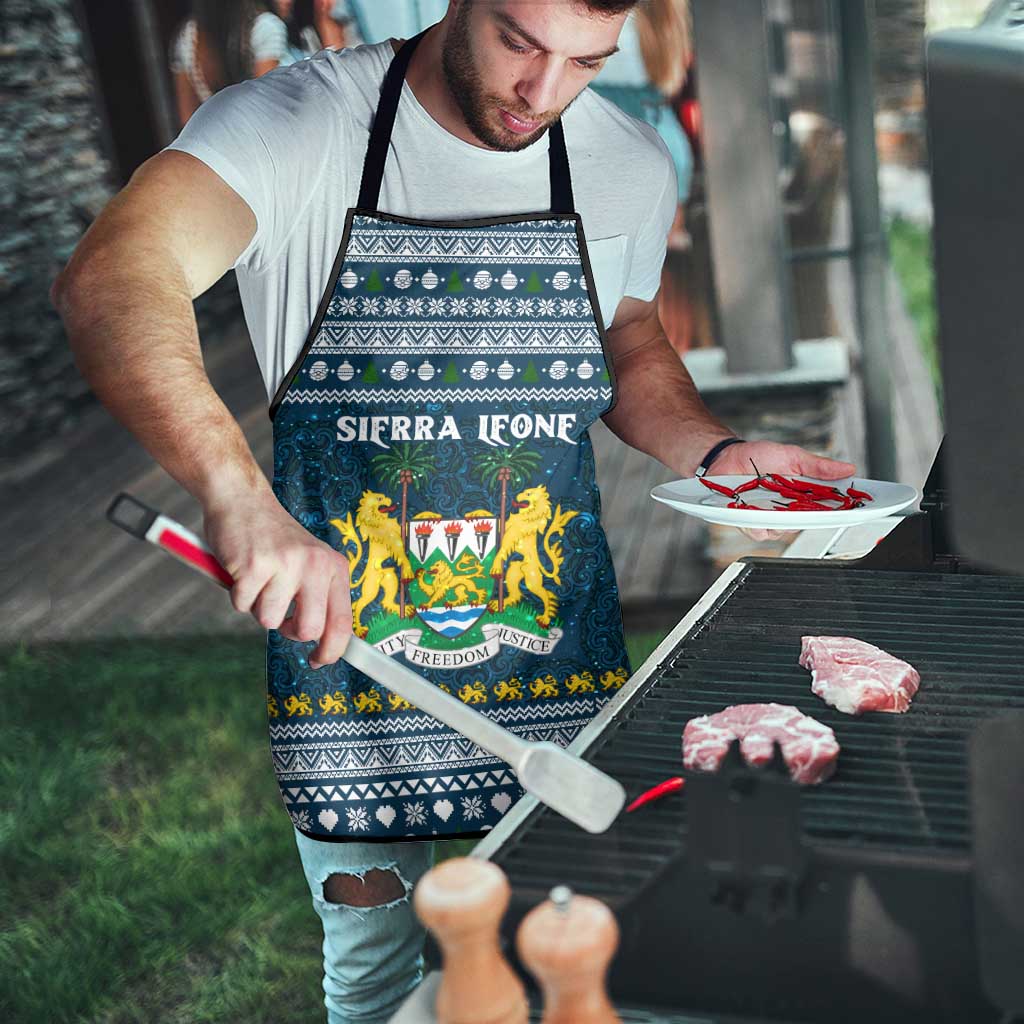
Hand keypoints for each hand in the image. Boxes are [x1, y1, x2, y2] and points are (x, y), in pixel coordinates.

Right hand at [202, 490, 352, 668]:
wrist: (242, 500)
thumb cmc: (274, 539)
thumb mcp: (310, 562)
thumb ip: (318, 596)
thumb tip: (322, 644)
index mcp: (334, 567)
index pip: (343, 622)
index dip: (332, 650)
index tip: (319, 660)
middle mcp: (315, 565)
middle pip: (309, 630)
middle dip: (289, 631)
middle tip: (279, 614)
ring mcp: (285, 564)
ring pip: (269, 620)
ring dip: (258, 607)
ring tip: (259, 579)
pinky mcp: (254, 566)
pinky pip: (242, 605)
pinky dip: (237, 594)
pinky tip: (242, 570)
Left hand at [709, 441, 856, 541]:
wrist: (726, 457)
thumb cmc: (758, 457)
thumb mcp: (792, 456)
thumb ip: (818, 466)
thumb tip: (848, 468)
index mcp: (803, 495)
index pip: (829, 507)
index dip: (844, 510)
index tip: (857, 508)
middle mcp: (789, 510)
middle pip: (808, 523)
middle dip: (812, 517)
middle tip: (812, 506)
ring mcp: (770, 518)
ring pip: (784, 531)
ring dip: (781, 519)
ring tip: (775, 503)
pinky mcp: (750, 523)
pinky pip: (759, 532)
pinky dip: (758, 523)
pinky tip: (755, 512)